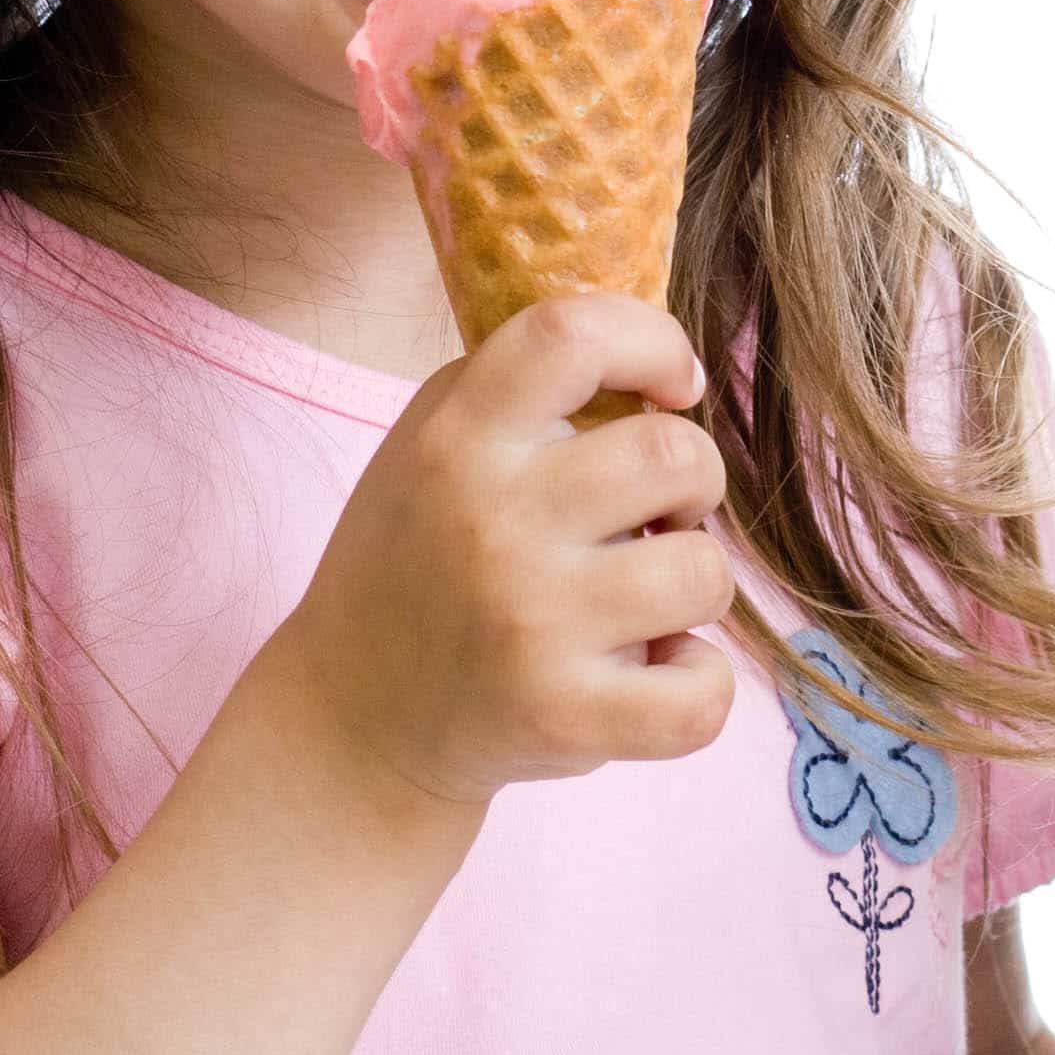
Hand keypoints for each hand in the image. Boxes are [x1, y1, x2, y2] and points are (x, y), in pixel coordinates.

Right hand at [256, 292, 735, 810]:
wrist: (349, 721)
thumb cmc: (415, 568)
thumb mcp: (426, 450)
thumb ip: (522, 392)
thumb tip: (660, 369)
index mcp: (456, 439)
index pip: (573, 334)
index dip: (650, 342)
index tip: (670, 386)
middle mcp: (492, 520)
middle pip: (674, 454)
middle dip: (693, 484)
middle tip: (655, 519)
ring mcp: (530, 623)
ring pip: (704, 571)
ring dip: (693, 585)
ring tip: (643, 604)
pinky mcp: (563, 717)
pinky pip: (705, 692)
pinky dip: (699, 684)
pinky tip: (653, 674)